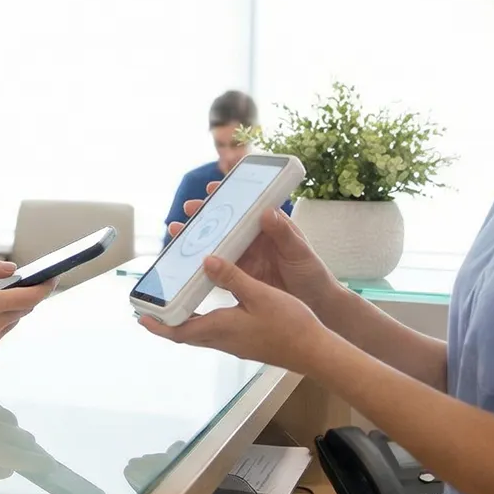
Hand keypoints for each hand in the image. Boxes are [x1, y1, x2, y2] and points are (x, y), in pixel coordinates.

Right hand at [0, 256, 52, 355]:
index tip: (53, 277)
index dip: (44, 287)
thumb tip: (12, 269)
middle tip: (20, 282)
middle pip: (24, 308)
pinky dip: (0, 319)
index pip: (28, 298)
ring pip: (14, 319)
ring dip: (11, 307)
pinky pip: (3, 330)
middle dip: (25, 294)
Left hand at [137, 247, 329, 372]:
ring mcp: (235, 345)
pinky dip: (204, 322)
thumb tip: (206, 260)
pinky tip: (211, 310)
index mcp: (220, 328)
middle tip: (152, 309)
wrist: (315, 352)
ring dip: (185, 322)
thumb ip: (232, 277)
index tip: (140, 317)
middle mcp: (223, 340)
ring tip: (176, 305)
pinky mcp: (246, 344)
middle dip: (167, 323)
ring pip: (201, 334)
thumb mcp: (260, 294)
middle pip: (186, 334)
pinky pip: (216, 334)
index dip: (158, 325)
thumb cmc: (289, 325)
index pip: (179, 330)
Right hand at [174, 193, 338, 308]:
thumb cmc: (312, 274)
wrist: (316, 306)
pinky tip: (186, 261)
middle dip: (205, 214)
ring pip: (217, 244)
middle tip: (188, 208)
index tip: (212, 187)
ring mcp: (246, 259)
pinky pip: (218, 269)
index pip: (246, 206)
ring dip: (198, 238)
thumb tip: (267, 211)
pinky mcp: (240, 278)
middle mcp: (254, 240)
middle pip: (226, 223)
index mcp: (269, 228)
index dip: (228, 195)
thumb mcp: (300, 251)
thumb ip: (284, 233)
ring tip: (177, 231)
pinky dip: (201, 264)